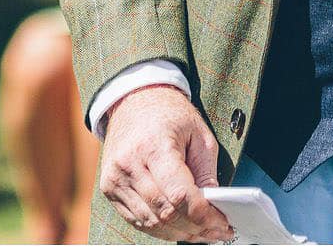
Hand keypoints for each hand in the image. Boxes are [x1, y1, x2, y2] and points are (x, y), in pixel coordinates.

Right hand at [98, 86, 232, 242]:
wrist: (133, 100)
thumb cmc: (168, 113)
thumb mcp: (199, 133)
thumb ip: (206, 171)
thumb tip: (214, 206)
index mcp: (154, 146)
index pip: (179, 195)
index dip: (203, 216)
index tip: (223, 224)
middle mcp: (129, 165)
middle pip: (165, 213)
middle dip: (196, 228)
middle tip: (218, 232)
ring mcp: (115, 179)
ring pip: (151, 222)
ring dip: (180, 233)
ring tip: (202, 232)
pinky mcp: (109, 189)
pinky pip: (137, 219)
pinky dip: (161, 228)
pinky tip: (180, 227)